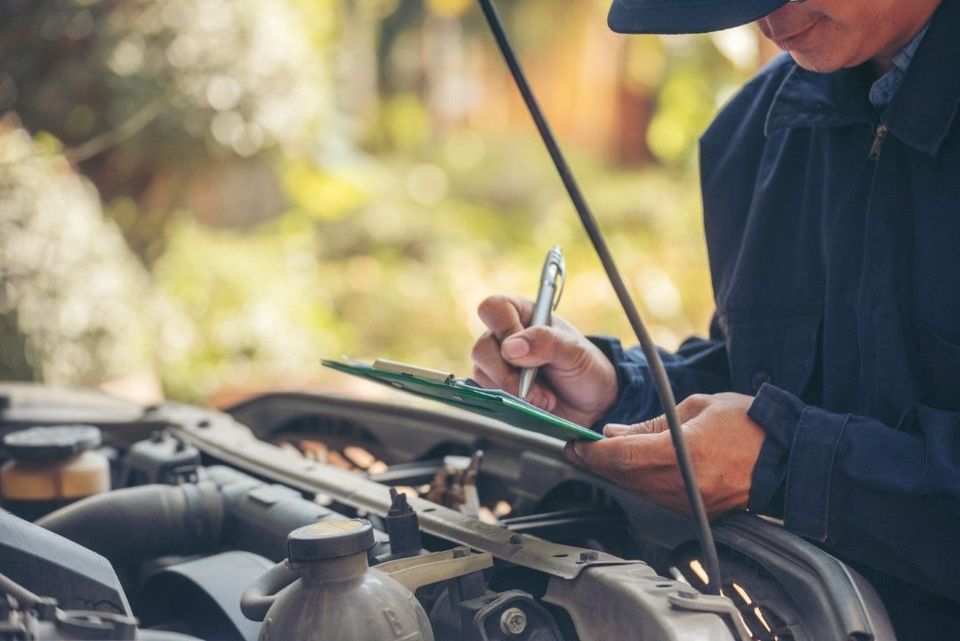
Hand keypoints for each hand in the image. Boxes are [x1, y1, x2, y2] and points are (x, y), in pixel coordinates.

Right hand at [471, 295, 617, 426]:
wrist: (591, 403)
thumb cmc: (584, 368)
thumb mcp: (575, 351)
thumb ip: (546, 342)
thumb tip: (510, 348)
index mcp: (524, 314)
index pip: (494, 309)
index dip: (504, 330)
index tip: (522, 354)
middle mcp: (505, 336)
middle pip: (482, 347)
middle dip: (507, 373)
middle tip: (532, 386)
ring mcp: (498, 363)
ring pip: (481, 372)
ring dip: (512, 391)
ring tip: (542, 397)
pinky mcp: (496, 387)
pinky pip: (486, 393)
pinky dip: (510, 402)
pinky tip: (532, 403)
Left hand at [564, 393, 763, 517]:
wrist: (790, 459)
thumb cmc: (752, 426)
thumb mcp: (697, 408)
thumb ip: (652, 423)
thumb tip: (615, 432)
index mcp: (683, 452)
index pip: (623, 456)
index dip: (593, 452)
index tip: (575, 445)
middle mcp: (683, 484)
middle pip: (624, 477)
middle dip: (596, 463)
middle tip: (577, 450)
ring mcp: (690, 503)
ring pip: (636, 490)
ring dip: (614, 473)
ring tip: (598, 456)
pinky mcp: (697, 512)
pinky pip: (655, 498)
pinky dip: (637, 482)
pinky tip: (630, 469)